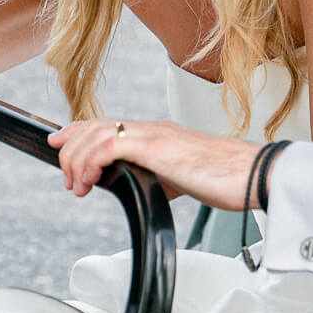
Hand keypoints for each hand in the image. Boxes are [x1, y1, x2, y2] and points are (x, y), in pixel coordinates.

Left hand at [49, 116, 262, 210]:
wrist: (252, 173)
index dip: (78, 131)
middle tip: (67, 177)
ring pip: (97, 134)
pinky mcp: (155, 146)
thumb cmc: (228, 178)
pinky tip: (92, 179)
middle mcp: (152, 128)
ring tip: (78, 186)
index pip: (108, 124)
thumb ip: (163, 178)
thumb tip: (148, 188)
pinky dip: (93, 161)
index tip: (60, 143)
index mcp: (158, 133)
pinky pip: (110, 145)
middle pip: (95, 126)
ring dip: (78, 160)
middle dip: (70, 149)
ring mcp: (153, 135)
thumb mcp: (185, 179)